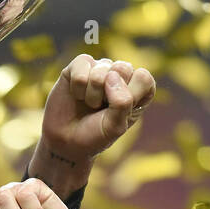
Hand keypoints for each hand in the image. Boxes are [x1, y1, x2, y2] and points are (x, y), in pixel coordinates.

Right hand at [29, 55, 154, 196]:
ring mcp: (100, 68)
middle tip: (101, 108)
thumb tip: (111, 75)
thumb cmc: (94, 135)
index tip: (119, 112)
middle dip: (109, 94)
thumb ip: (122, 103)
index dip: (130, 95)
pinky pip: (81, 67)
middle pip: (124, 68)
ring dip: (92, 95)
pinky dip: (77, 87)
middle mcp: (120, 75)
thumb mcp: (114, 127)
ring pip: (101, 70)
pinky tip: (76, 95)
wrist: (66, 142)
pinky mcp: (79, 66)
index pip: (143, 78)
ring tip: (88, 104)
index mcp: (137, 90)